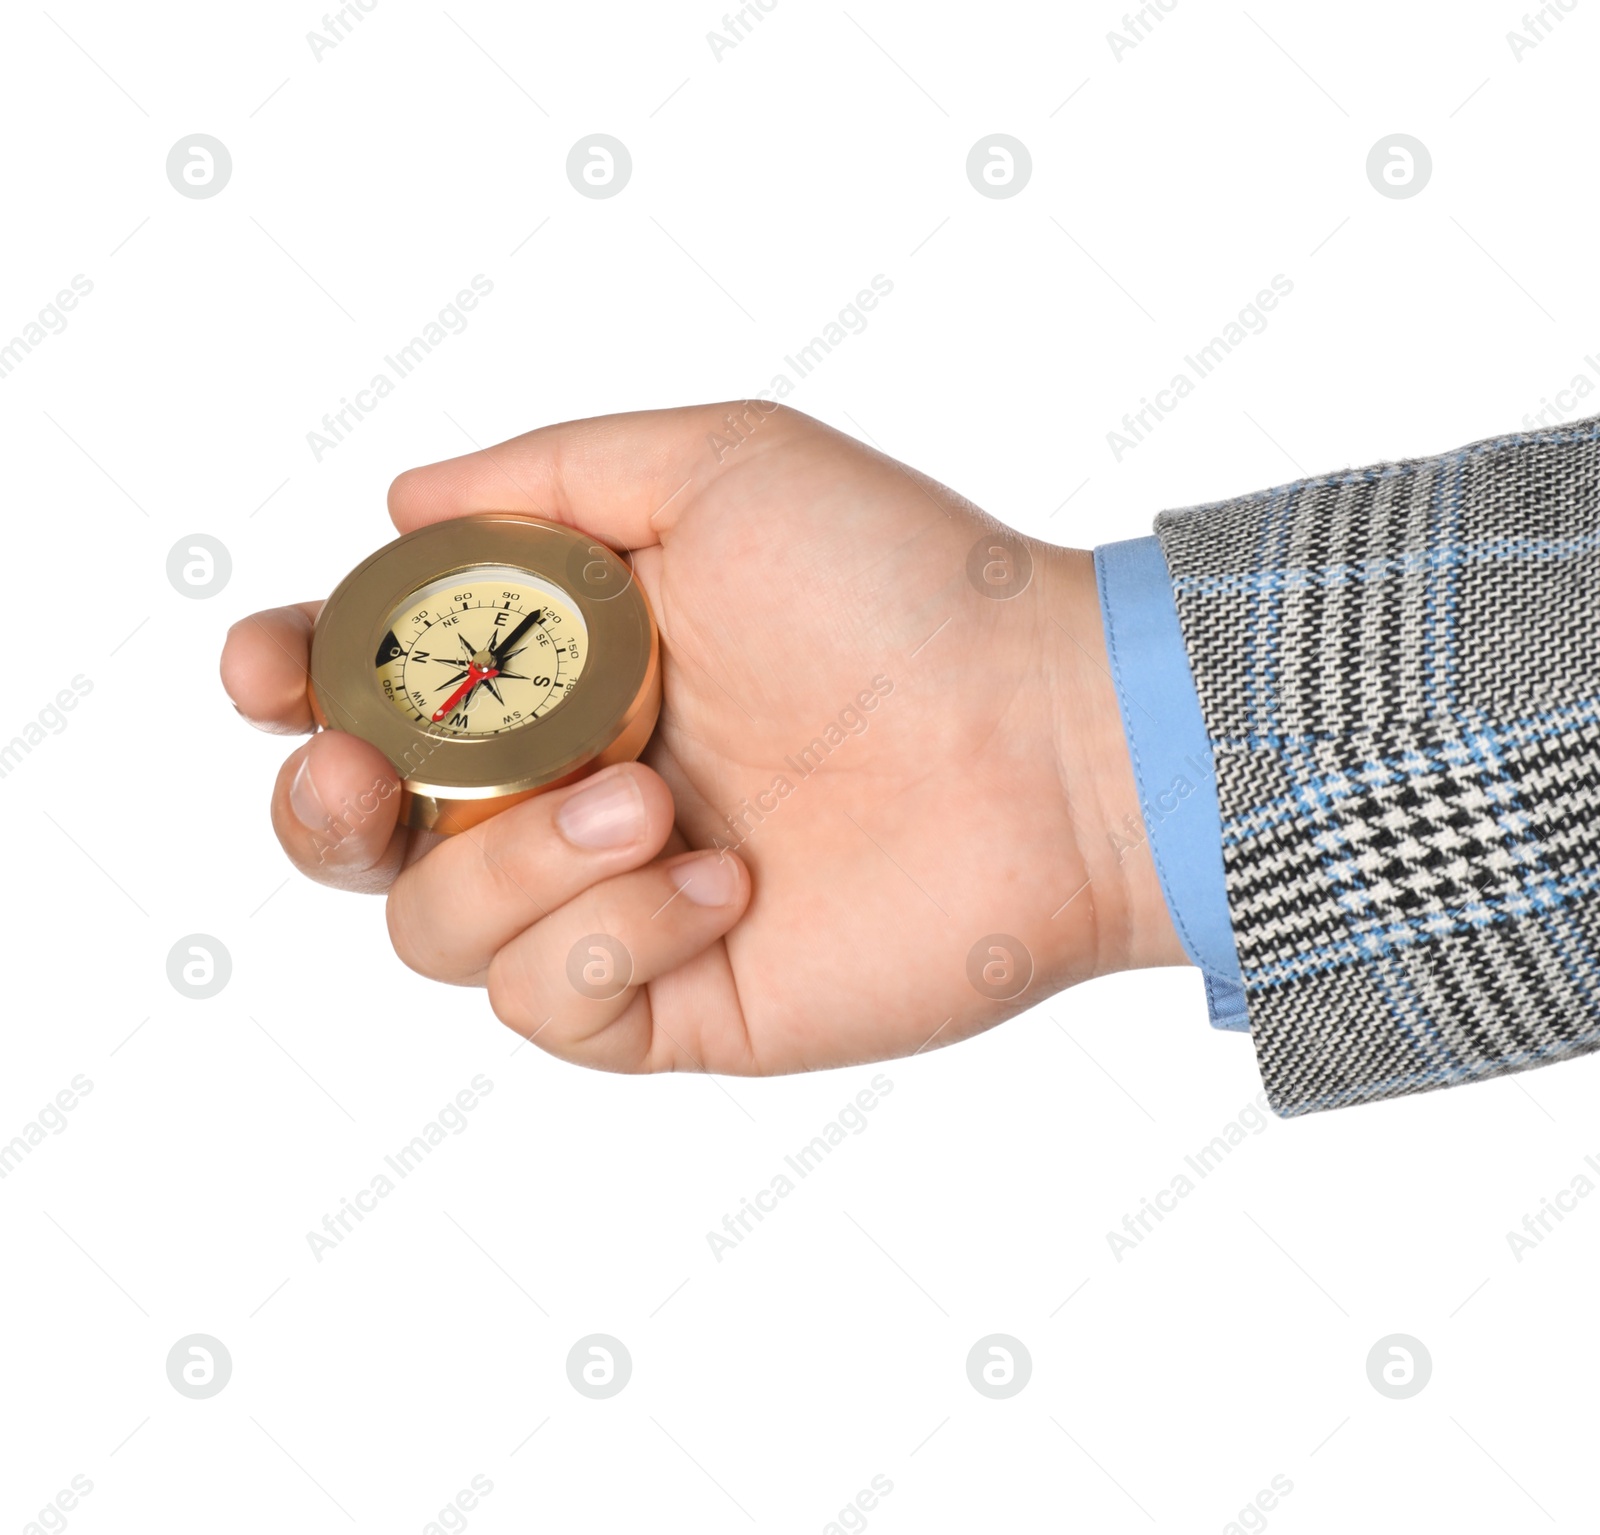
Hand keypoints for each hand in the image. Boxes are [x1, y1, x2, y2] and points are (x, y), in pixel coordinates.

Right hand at [220, 404, 1182, 1074]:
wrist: (1048, 738)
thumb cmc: (906, 584)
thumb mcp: (720, 470)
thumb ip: (548, 477)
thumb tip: (398, 502)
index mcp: (566, 665)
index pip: (378, 686)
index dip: (293, 680)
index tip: (272, 665)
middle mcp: (571, 788)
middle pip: (360, 838)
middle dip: (319, 811)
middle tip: (354, 773)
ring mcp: (618, 904)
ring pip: (436, 931)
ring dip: (512, 863)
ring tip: (650, 804)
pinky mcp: (676, 1001)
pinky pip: (552, 1005)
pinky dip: (612, 937)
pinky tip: (727, 881)